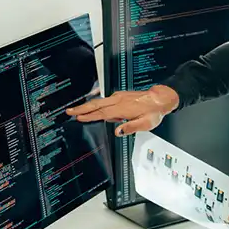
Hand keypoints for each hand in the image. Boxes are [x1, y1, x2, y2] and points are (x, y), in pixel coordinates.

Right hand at [65, 85, 179, 135]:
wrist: (160, 98)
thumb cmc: (153, 111)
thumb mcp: (145, 123)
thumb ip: (130, 128)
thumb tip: (118, 132)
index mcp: (123, 108)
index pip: (102, 113)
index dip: (89, 116)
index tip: (78, 117)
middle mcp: (119, 100)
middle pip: (96, 104)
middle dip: (81, 108)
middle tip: (69, 111)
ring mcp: (119, 97)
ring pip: (99, 101)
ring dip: (87, 105)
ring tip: (77, 110)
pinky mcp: (120, 96)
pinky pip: (105, 100)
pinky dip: (96, 104)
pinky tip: (94, 108)